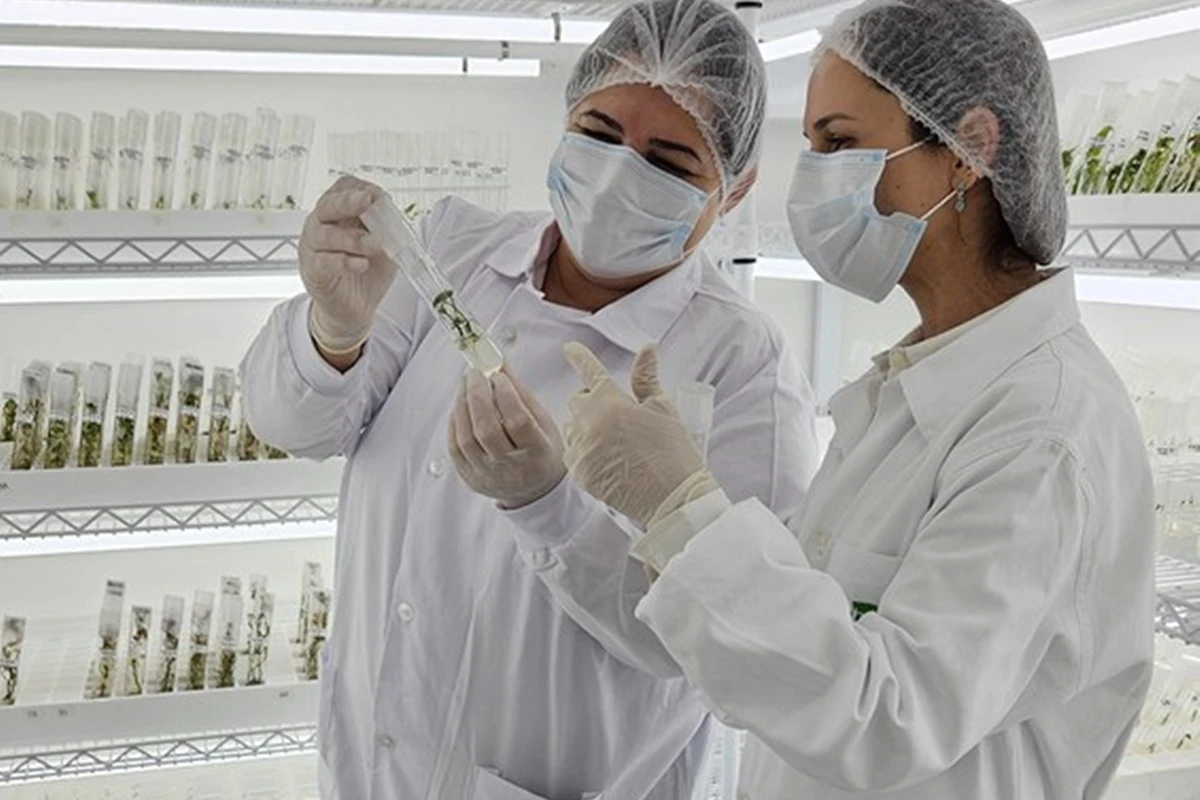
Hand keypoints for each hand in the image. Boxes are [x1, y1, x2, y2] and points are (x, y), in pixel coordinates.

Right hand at [301, 176, 394, 354]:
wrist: (354, 308)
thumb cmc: (366, 271)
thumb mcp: (385, 245)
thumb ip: (388, 229)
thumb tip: (393, 216)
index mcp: (338, 213)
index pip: (342, 188)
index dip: (361, 189)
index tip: (380, 197)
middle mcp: (320, 225)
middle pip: (328, 204)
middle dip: (348, 201)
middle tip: (367, 201)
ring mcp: (313, 248)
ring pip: (325, 234)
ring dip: (353, 238)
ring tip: (374, 245)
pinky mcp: (313, 271)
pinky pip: (324, 262)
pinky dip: (344, 261)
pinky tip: (361, 264)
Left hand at [448, 367, 566, 508]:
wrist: (534, 490)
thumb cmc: (541, 452)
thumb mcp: (543, 422)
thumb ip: (520, 393)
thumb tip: (499, 364)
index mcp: (537, 453)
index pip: (518, 422)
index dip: (505, 395)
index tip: (497, 375)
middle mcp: (512, 468)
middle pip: (487, 430)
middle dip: (477, 395)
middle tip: (474, 373)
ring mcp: (488, 475)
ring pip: (466, 439)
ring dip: (462, 406)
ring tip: (465, 385)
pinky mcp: (470, 478)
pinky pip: (455, 448)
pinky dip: (454, 423)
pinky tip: (460, 406)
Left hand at [562, 342, 706, 525]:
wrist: (671, 497)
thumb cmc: (672, 450)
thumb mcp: (662, 408)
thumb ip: (646, 377)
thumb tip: (646, 348)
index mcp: (610, 401)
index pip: (589, 371)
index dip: (579, 356)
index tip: (569, 349)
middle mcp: (589, 423)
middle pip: (577, 400)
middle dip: (591, 400)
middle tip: (614, 412)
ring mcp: (581, 449)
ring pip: (572, 427)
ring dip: (586, 426)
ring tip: (613, 440)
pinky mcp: (579, 473)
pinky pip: (573, 453)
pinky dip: (584, 451)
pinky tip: (606, 458)